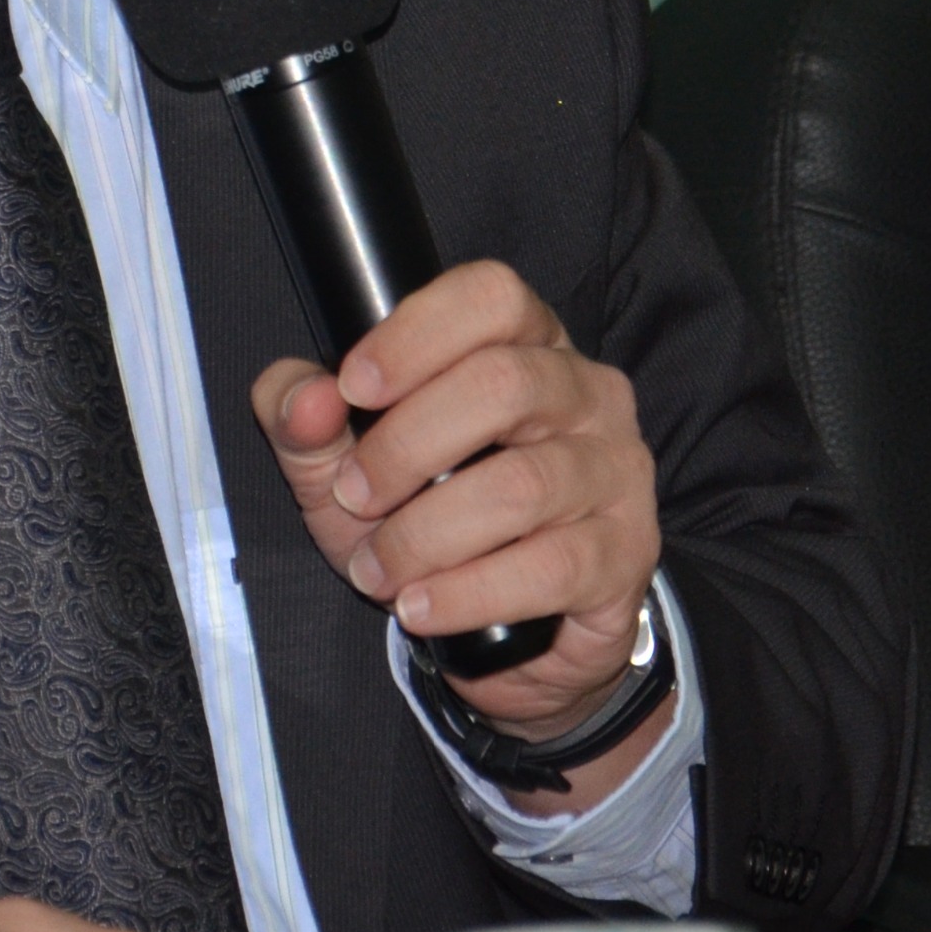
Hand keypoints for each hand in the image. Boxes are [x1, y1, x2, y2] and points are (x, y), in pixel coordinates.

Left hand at [250, 259, 670, 799]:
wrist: (511, 635)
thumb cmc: (427, 517)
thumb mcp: (346, 463)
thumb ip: (305, 420)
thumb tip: (304, 399)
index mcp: (525, 343)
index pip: (490, 295)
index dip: (416, 333)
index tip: (352, 386)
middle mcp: (586, 392)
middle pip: (503, 384)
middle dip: (404, 447)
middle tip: (354, 496)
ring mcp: (616, 471)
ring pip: (521, 485)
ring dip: (425, 535)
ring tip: (377, 570)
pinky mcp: (625, 553)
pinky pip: (549, 567)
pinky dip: (468, 591)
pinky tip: (422, 606)